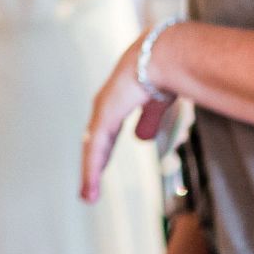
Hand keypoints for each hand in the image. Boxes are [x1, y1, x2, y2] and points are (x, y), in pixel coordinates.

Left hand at [80, 31, 175, 202]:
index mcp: (117, 100)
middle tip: (89, 189)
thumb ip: (148, 119)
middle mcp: (105, 105)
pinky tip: (90, 188)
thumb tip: (141, 138)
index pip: (106, 132)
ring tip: (88, 197)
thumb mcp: (158, 101)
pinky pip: (96, 149)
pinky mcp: (104, 117)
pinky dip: (92, 170)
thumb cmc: (165, 70)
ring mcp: (102, 111)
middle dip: (93, 165)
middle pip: (96, 142)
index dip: (103, 150)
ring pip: (93, 150)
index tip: (101, 164)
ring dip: (90, 174)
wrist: (164, 56)